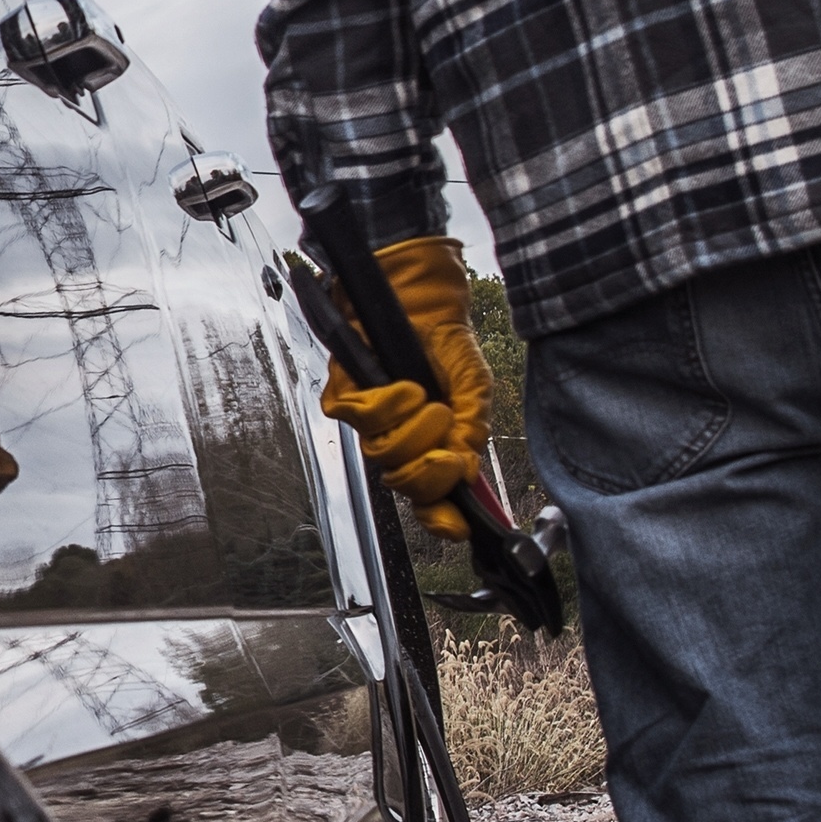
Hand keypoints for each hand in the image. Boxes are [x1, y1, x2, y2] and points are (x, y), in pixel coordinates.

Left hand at [316, 233, 498, 537]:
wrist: (423, 296)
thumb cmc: (444, 342)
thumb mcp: (474, 388)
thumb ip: (472, 430)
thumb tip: (466, 471)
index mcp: (431, 446)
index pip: (430, 498)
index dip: (440, 519)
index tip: (455, 525)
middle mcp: (398, 439)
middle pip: (405, 486)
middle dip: (429, 472)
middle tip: (447, 447)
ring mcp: (370, 421)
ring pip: (383, 455)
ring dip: (412, 431)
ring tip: (428, 401)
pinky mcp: (346, 395)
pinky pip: (361, 419)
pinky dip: (387, 405)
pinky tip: (405, 388)